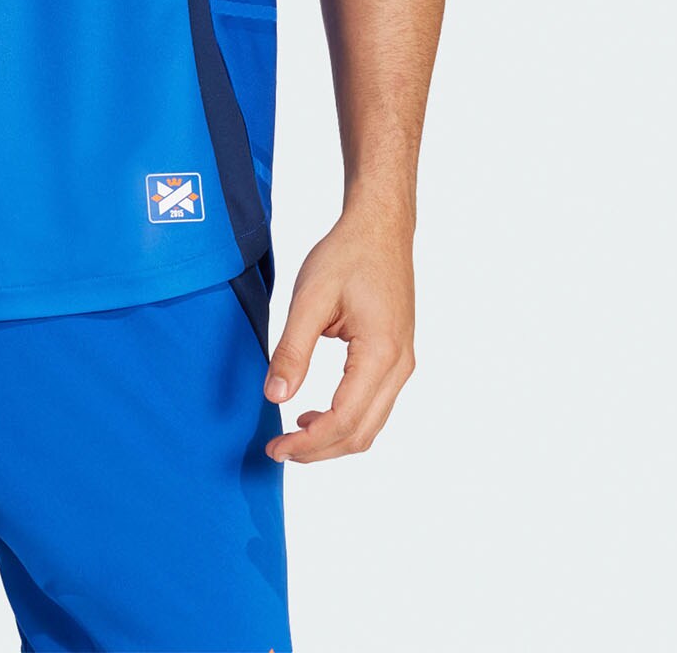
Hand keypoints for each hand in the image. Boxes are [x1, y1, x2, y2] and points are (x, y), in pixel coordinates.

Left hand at [263, 206, 416, 462]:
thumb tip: (274, 396)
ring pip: (370, 424)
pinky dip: (344, 419)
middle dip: (318, 450)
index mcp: (381, 353)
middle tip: (277, 450)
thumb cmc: (347, 254)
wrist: (380, 227)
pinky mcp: (396, 357)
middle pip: (361, 433)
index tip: (275, 448)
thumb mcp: (310, 297)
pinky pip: (373, 405)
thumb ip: (292, 349)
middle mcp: (400, 366)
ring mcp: (402, 364)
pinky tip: (313, 411)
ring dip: (332, 438)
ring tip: (292, 435)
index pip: (344, 419)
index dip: (308, 443)